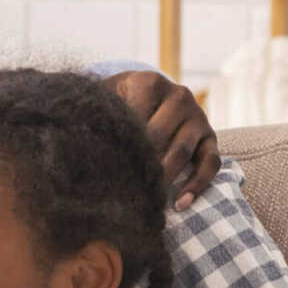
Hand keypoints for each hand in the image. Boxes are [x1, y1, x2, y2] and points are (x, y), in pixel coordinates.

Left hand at [104, 69, 220, 208]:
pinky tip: (180, 205)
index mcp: (150, 83)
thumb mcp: (107, 96)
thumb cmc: (119, 101)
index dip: (121, 144)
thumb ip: (98, 111)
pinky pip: (210, 163)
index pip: (135, 117)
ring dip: (165, 178)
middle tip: (122, 188)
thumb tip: (76, 138)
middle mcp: (179, 96)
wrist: (147, 95)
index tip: (104, 168)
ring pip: (182, 151)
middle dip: (141, 163)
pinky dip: (197, 185)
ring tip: (148, 200)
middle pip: (159, 136)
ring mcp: (198, 117)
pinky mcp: (210, 138)